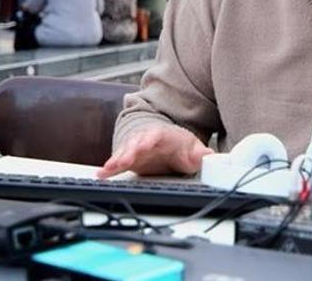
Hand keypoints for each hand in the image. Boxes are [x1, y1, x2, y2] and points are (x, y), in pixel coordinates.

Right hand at [97, 125, 213, 178]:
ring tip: (109, 168)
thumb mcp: (192, 149)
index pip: (156, 135)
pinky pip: (117, 164)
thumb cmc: (178, 145)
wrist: (166, 143)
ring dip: (117, 160)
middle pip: (136, 143)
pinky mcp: (129, 160)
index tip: (145, 144)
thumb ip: (200, 154)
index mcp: (162, 136)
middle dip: (130, 151)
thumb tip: (210, 155)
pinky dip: (109, 169)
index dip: (150, 139)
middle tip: (123, 159)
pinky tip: (101, 174)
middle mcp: (146, 140)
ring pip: (124, 152)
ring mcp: (136, 150)